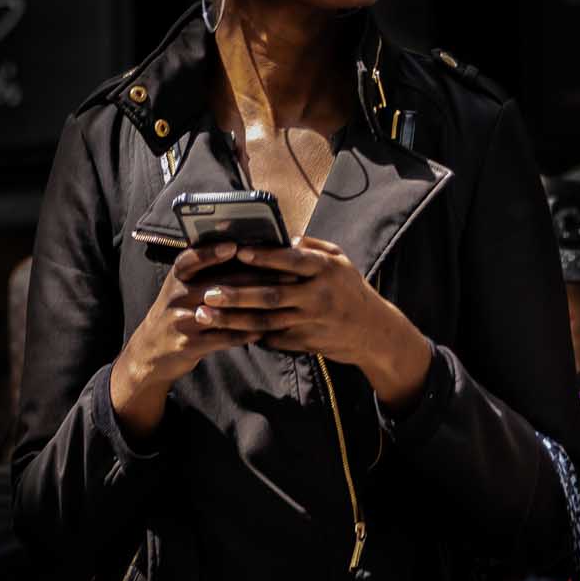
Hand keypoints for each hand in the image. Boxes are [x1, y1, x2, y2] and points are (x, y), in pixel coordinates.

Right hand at [112, 242, 277, 439]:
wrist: (150, 352)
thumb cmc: (178, 311)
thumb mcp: (182, 288)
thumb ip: (206, 271)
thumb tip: (245, 249)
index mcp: (176, 278)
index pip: (190, 260)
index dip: (211, 253)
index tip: (234, 246)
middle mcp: (175, 297)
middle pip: (217, 284)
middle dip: (255, 278)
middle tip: (286, 274)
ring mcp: (181, 322)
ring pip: (224, 312)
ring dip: (255, 307)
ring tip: (282, 302)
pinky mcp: (189, 345)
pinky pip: (223, 338)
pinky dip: (245, 334)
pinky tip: (265, 329)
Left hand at [208, 237, 432, 408]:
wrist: (373, 332)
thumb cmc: (351, 290)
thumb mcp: (341, 261)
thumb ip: (313, 247)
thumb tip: (284, 238)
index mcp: (327, 270)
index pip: (292, 260)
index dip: (265, 257)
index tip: (239, 252)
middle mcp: (318, 297)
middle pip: (272, 295)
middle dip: (237, 294)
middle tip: (208, 292)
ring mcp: (311, 322)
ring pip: (266, 322)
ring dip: (234, 319)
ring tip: (206, 315)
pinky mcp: (305, 342)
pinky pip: (273, 338)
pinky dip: (248, 334)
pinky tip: (224, 331)